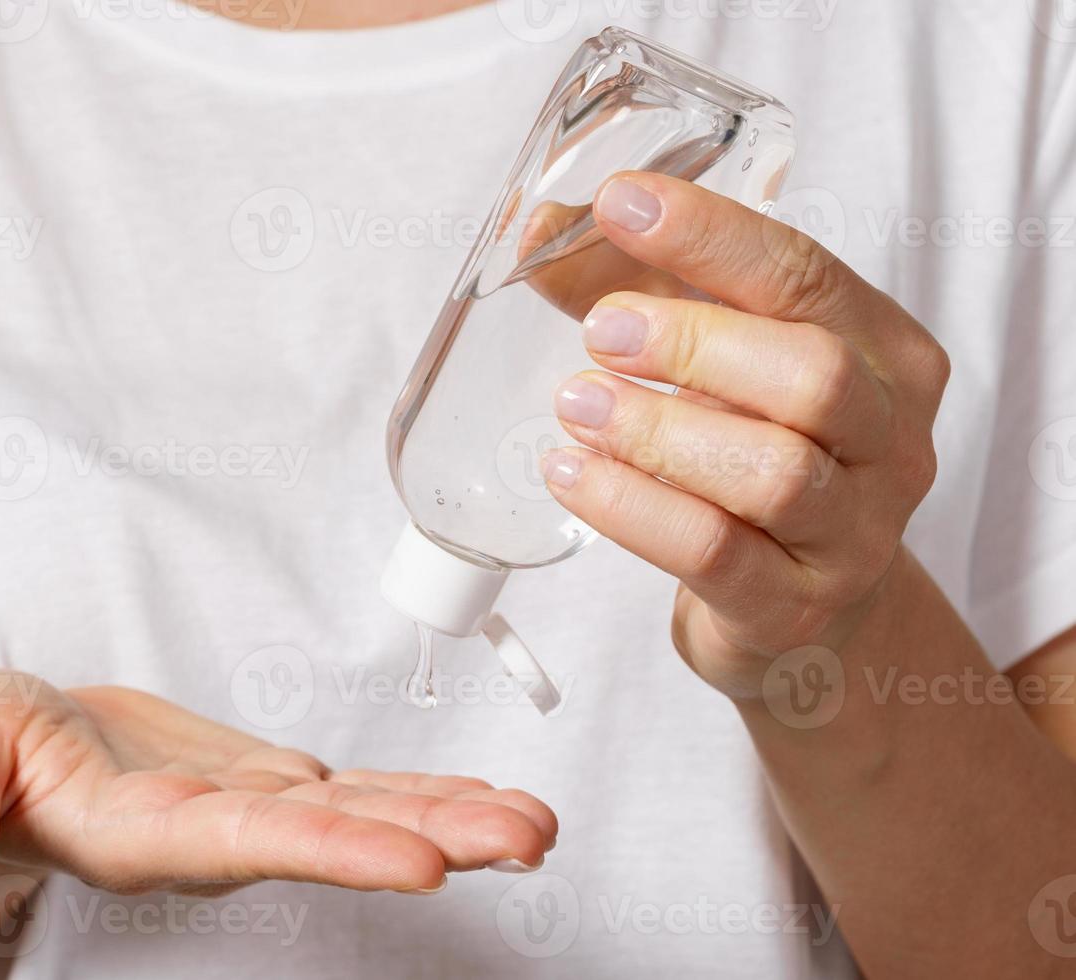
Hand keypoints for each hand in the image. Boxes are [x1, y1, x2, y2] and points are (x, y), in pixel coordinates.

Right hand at [0, 673, 556, 894]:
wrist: (18, 752)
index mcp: (140, 829)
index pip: (248, 843)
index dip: (335, 849)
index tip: (422, 862)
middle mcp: (211, 834)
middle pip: (334, 838)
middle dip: (433, 838)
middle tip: (529, 839)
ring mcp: (247, 810)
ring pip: (362, 815)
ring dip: (452, 818)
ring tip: (537, 826)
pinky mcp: (264, 786)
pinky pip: (356, 791)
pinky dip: (422, 793)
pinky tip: (481, 801)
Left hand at [540, 172, 950, 697]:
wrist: (798, 609)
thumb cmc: (752, 456)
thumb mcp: (707, 362)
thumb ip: (633, 286)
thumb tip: (539, 230)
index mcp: (886, 354)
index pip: (806, 275)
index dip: (711, 235)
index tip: (621, 203)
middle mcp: (890, 441)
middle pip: (814, 374)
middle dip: (696, 342)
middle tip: (601, 332)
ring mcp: (852, 534)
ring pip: (773, 472)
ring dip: (658, 431)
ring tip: (576, 405)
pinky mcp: (792, 607)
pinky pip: (714, 553)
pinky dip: (632, 508)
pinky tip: (571, 473)